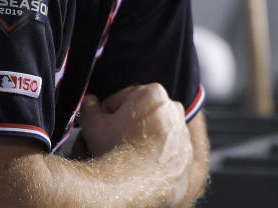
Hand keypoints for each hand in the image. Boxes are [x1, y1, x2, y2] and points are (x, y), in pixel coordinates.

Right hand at [80, 84, 192, 201]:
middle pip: (141, 114)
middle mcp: (173, 109)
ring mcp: (183, 132)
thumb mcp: (93, 124)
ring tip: (126, 154)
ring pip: (156, 132)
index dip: (107, 113)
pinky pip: (168, 152)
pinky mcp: (188, 154)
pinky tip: (141, 165)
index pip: (123, 99)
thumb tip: (90, 102)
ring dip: (142, 139)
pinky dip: (156, 156)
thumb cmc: (115, 150)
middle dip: (127, 125)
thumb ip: (90, 108)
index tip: (101, 126)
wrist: (135, 183)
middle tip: (112, 141)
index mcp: (153, 93)